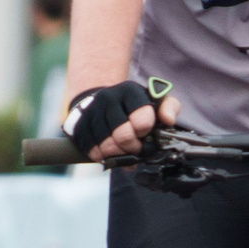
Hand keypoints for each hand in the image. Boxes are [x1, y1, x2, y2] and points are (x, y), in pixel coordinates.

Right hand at [66, 80, 180, 162]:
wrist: (103, 100)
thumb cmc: (134, 105)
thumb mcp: (155, 100)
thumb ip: (169, 108)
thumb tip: (168, 120)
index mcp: (130, 91)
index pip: (142, 119)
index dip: (145, 133)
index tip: (145, 134)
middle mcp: (109, 98)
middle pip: (123, 135)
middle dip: (133, 147)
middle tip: (135, 147)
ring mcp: (91, 111)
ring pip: (107, 146)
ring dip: (118, 154)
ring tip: (123, 150)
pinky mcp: (79, 124)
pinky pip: (91, 149)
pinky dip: (102, 156)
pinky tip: (108, 152)